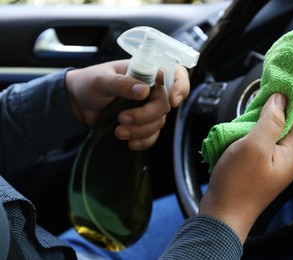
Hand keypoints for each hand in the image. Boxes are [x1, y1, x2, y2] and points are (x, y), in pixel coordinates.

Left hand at [65, 60, 189, 150]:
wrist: (78, 103)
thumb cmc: (89, 83)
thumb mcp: (100, 80)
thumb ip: (121, 83)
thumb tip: (143, 90)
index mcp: (146, 71)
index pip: (175, 74)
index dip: (181, 86)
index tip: (173, 101)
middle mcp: (151, 89)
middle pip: (164, 105)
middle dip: (146, 116)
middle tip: (122, 119)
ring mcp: (148, 108)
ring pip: (158, 122)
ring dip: (140, 130)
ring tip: (118, 131)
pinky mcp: (143, 124)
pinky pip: (152, 136)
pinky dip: (143, 141)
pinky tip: (129, 143)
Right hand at [198, 92, 292, 242]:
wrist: (223, 212)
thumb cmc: (237, 184)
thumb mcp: (254, 146)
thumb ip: (270, 121)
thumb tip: (280, 99)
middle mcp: (290, 155)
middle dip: (287, 99)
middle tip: (278, 80)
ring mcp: (276, 160)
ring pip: (279, 127)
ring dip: (272, 111)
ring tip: (265, 93)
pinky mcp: (263, 163)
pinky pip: (267, 137)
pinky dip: (261, 123)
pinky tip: (252, 116)